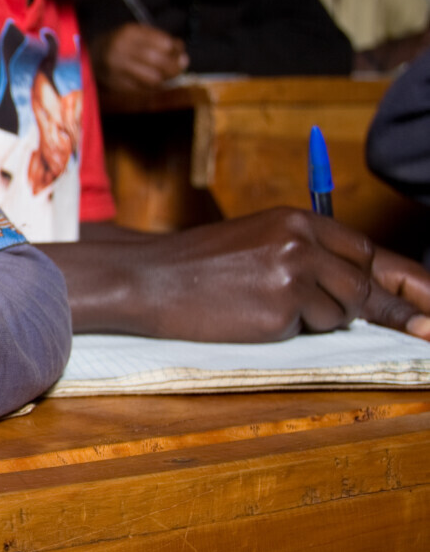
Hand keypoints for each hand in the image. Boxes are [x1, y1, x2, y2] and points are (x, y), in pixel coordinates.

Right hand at [55, 209, 429, 339]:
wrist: (148, 279)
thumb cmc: (199, 266)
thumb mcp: (257, 242)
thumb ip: (309, 254)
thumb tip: (363, 287)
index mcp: (297, 220)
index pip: (368, 250)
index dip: (407, 281)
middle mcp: (301, 242)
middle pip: (366, 282)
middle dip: (383, 309)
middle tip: (421, 331)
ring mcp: (292, 275)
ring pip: (342, 311)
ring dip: (320, 318)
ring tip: (268, 306)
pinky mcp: (280, 309)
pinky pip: (310, 329)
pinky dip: (291, 329)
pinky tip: (253, 316)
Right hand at [92, 23, 187, 96]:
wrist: (88, 56)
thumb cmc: (119, 43)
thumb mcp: (136, 33)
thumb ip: (158, 38)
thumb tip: (180, 50)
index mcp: (128, 33)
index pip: (162, 42)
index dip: (175, 49)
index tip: (180, 52)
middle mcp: (121, 49)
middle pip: (157, 61)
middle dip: (174, 66)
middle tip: (181, 66)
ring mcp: (116, 68)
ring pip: (152, 78)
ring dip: (165, 78)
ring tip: (168, 75)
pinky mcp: (115, 84)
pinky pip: (142, 89)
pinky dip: (153, 87)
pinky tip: (155, 83)